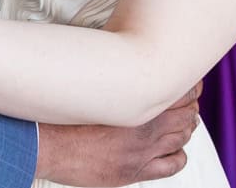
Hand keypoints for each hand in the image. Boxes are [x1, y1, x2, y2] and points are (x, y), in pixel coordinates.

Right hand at [34, 84, 201, 185]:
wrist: (46, 142)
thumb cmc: (63, 111)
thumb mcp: (94, 85)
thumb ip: (118, 79)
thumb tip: (127, 66)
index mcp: (137, 98)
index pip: (182, 90)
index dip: (190, 87)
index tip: (188, 84)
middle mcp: (146, 125)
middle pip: (187, 114)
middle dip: (189, 107)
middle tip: (187, 103)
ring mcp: (143, 150)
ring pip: (183, 137)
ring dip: (185, 129)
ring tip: (181, 123)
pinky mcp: (135, 171)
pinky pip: (174, 163)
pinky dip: (178, 154)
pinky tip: (171, 149)